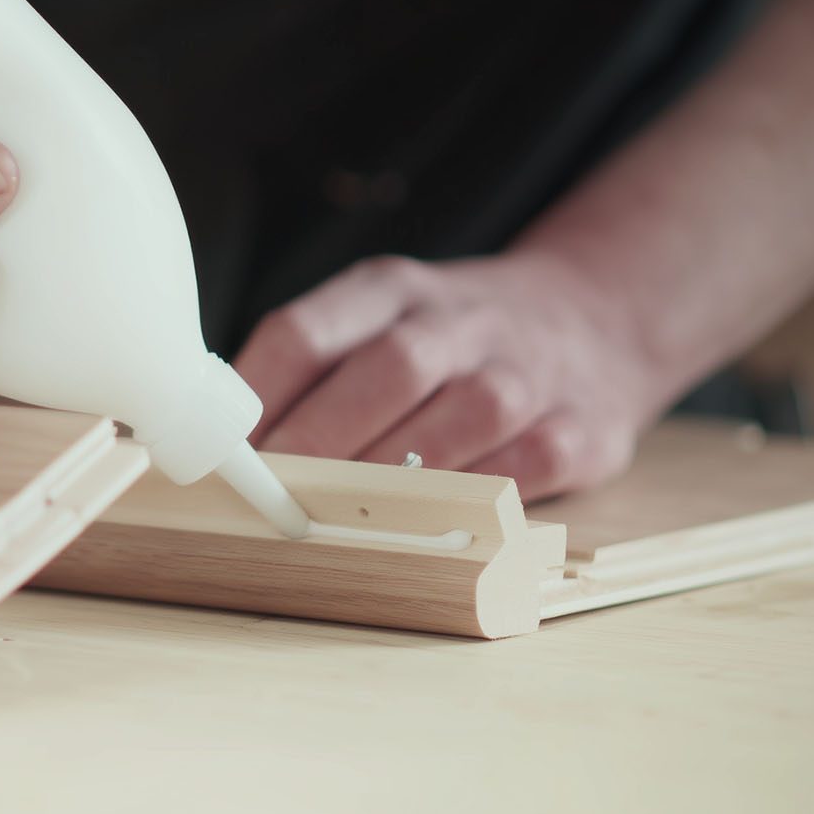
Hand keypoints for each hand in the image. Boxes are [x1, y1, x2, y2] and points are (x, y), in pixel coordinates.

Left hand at [234, 253, 662, 498]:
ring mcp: (527, 372)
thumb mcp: (379, 318)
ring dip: (400, 475)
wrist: (594, 314)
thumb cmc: (451, 338)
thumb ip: (310, 370)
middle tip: (277, 497)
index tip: (226, 454)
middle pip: (390, 369)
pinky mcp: (581, 428)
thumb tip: (220, 445)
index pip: (308, 330)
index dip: (259, 397)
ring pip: (465, 416)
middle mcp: (461, 321)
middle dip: (325, 439)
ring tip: (344, 521)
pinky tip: (437, 523)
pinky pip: (528, 465)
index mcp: (390, 290)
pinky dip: (481, 496)